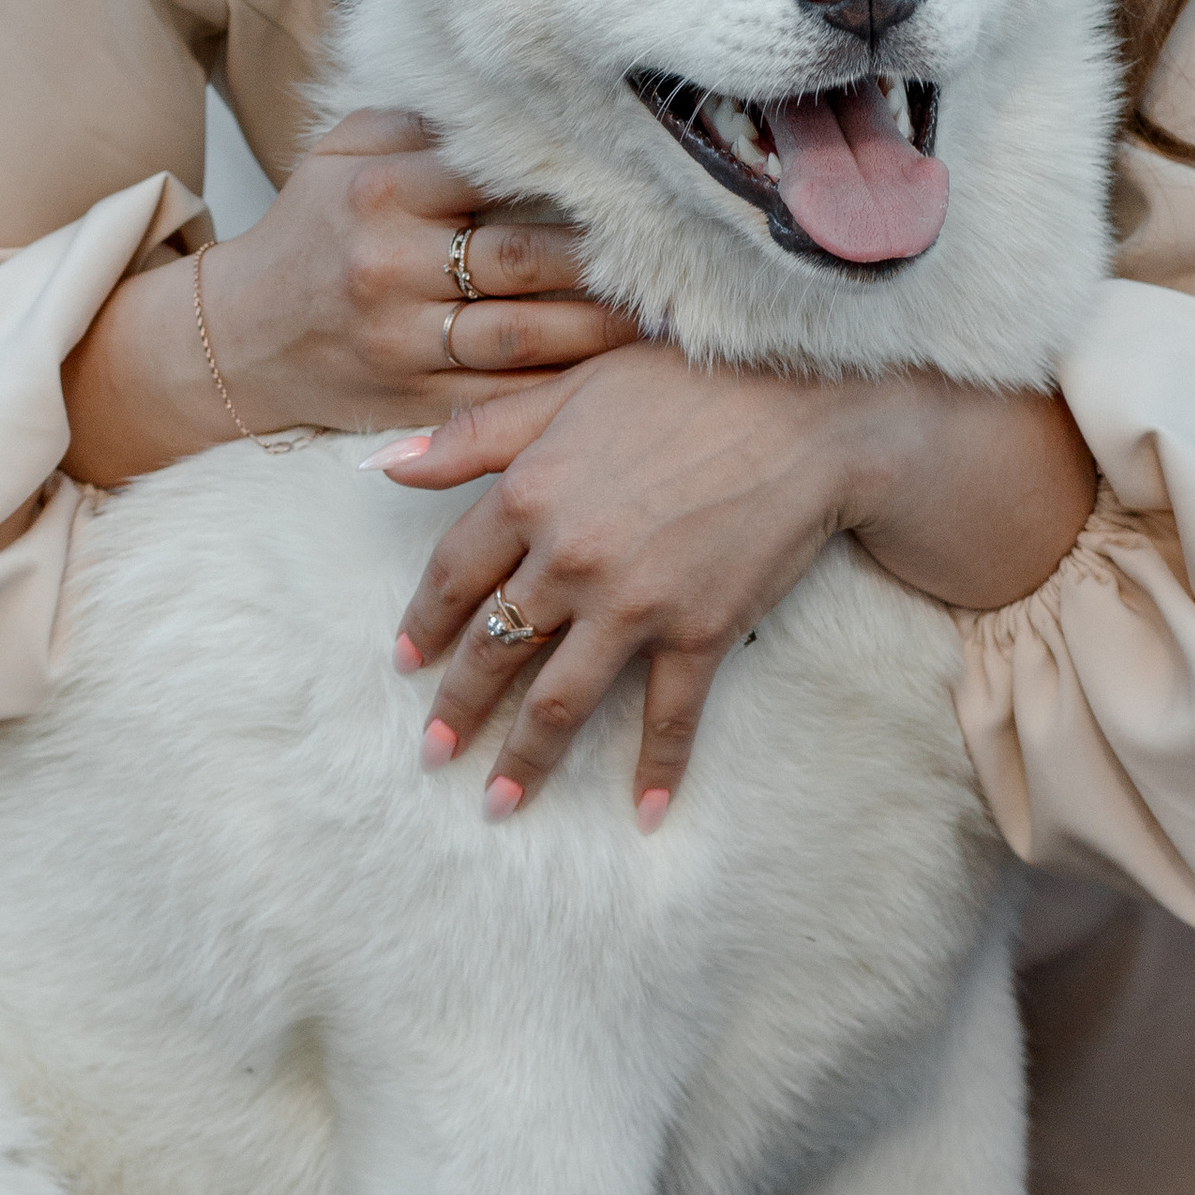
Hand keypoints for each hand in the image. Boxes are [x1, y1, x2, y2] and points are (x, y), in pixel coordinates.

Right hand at [59, 109, 638, 484]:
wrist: (238, 339)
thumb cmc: (309, 233)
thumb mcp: (342, 154)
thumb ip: (421, 123)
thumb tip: (515, 89)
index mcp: (380, 189)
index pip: (495, 174)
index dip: (573, 176)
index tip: (641, 172)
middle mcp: (391, 264)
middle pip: (526, 258)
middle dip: (608, 257)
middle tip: (685, 248)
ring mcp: (403, 339)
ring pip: (527, 333)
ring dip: (604, 326)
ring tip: (667, 313)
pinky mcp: (413, 400)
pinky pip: (505, 395)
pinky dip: (564, 386)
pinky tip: (615, 375)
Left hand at [378, 351, 1097, 819]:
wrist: (809, 410)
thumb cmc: (688, 382)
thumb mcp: (570, 388)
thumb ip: (475, 434)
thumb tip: (385, 466)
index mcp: (529, 493)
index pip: (454, 577)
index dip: (425, 625)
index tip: (405, 662)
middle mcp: (569, 558)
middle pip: (494, 650)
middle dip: (458, 709)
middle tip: (435, 753)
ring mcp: (635, 603)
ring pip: (561, 700)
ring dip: (525, 758)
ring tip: (499, 801)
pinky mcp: (701, 631)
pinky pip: (669, 716)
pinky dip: (659, 768)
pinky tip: (646, 812)